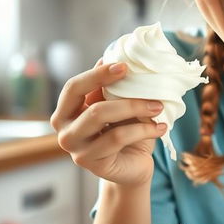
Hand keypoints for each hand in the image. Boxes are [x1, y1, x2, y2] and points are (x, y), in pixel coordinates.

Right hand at [50, 60, 166, 187]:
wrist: (132, 166)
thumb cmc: (124, 131)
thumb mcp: (118, 106)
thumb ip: (111, 87)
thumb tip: (112, 56)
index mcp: (65, 111)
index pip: (74, 88)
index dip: (97, 75)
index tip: (125, 66)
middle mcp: (64, 131)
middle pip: (92, 107)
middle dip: (126, 98)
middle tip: (153, 93)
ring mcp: (76, 150)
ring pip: (104, 122)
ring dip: (137, 111)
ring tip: (159, 108)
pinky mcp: (92, 163)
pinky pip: (118, 138)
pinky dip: (143, 130)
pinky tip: (160, 127)